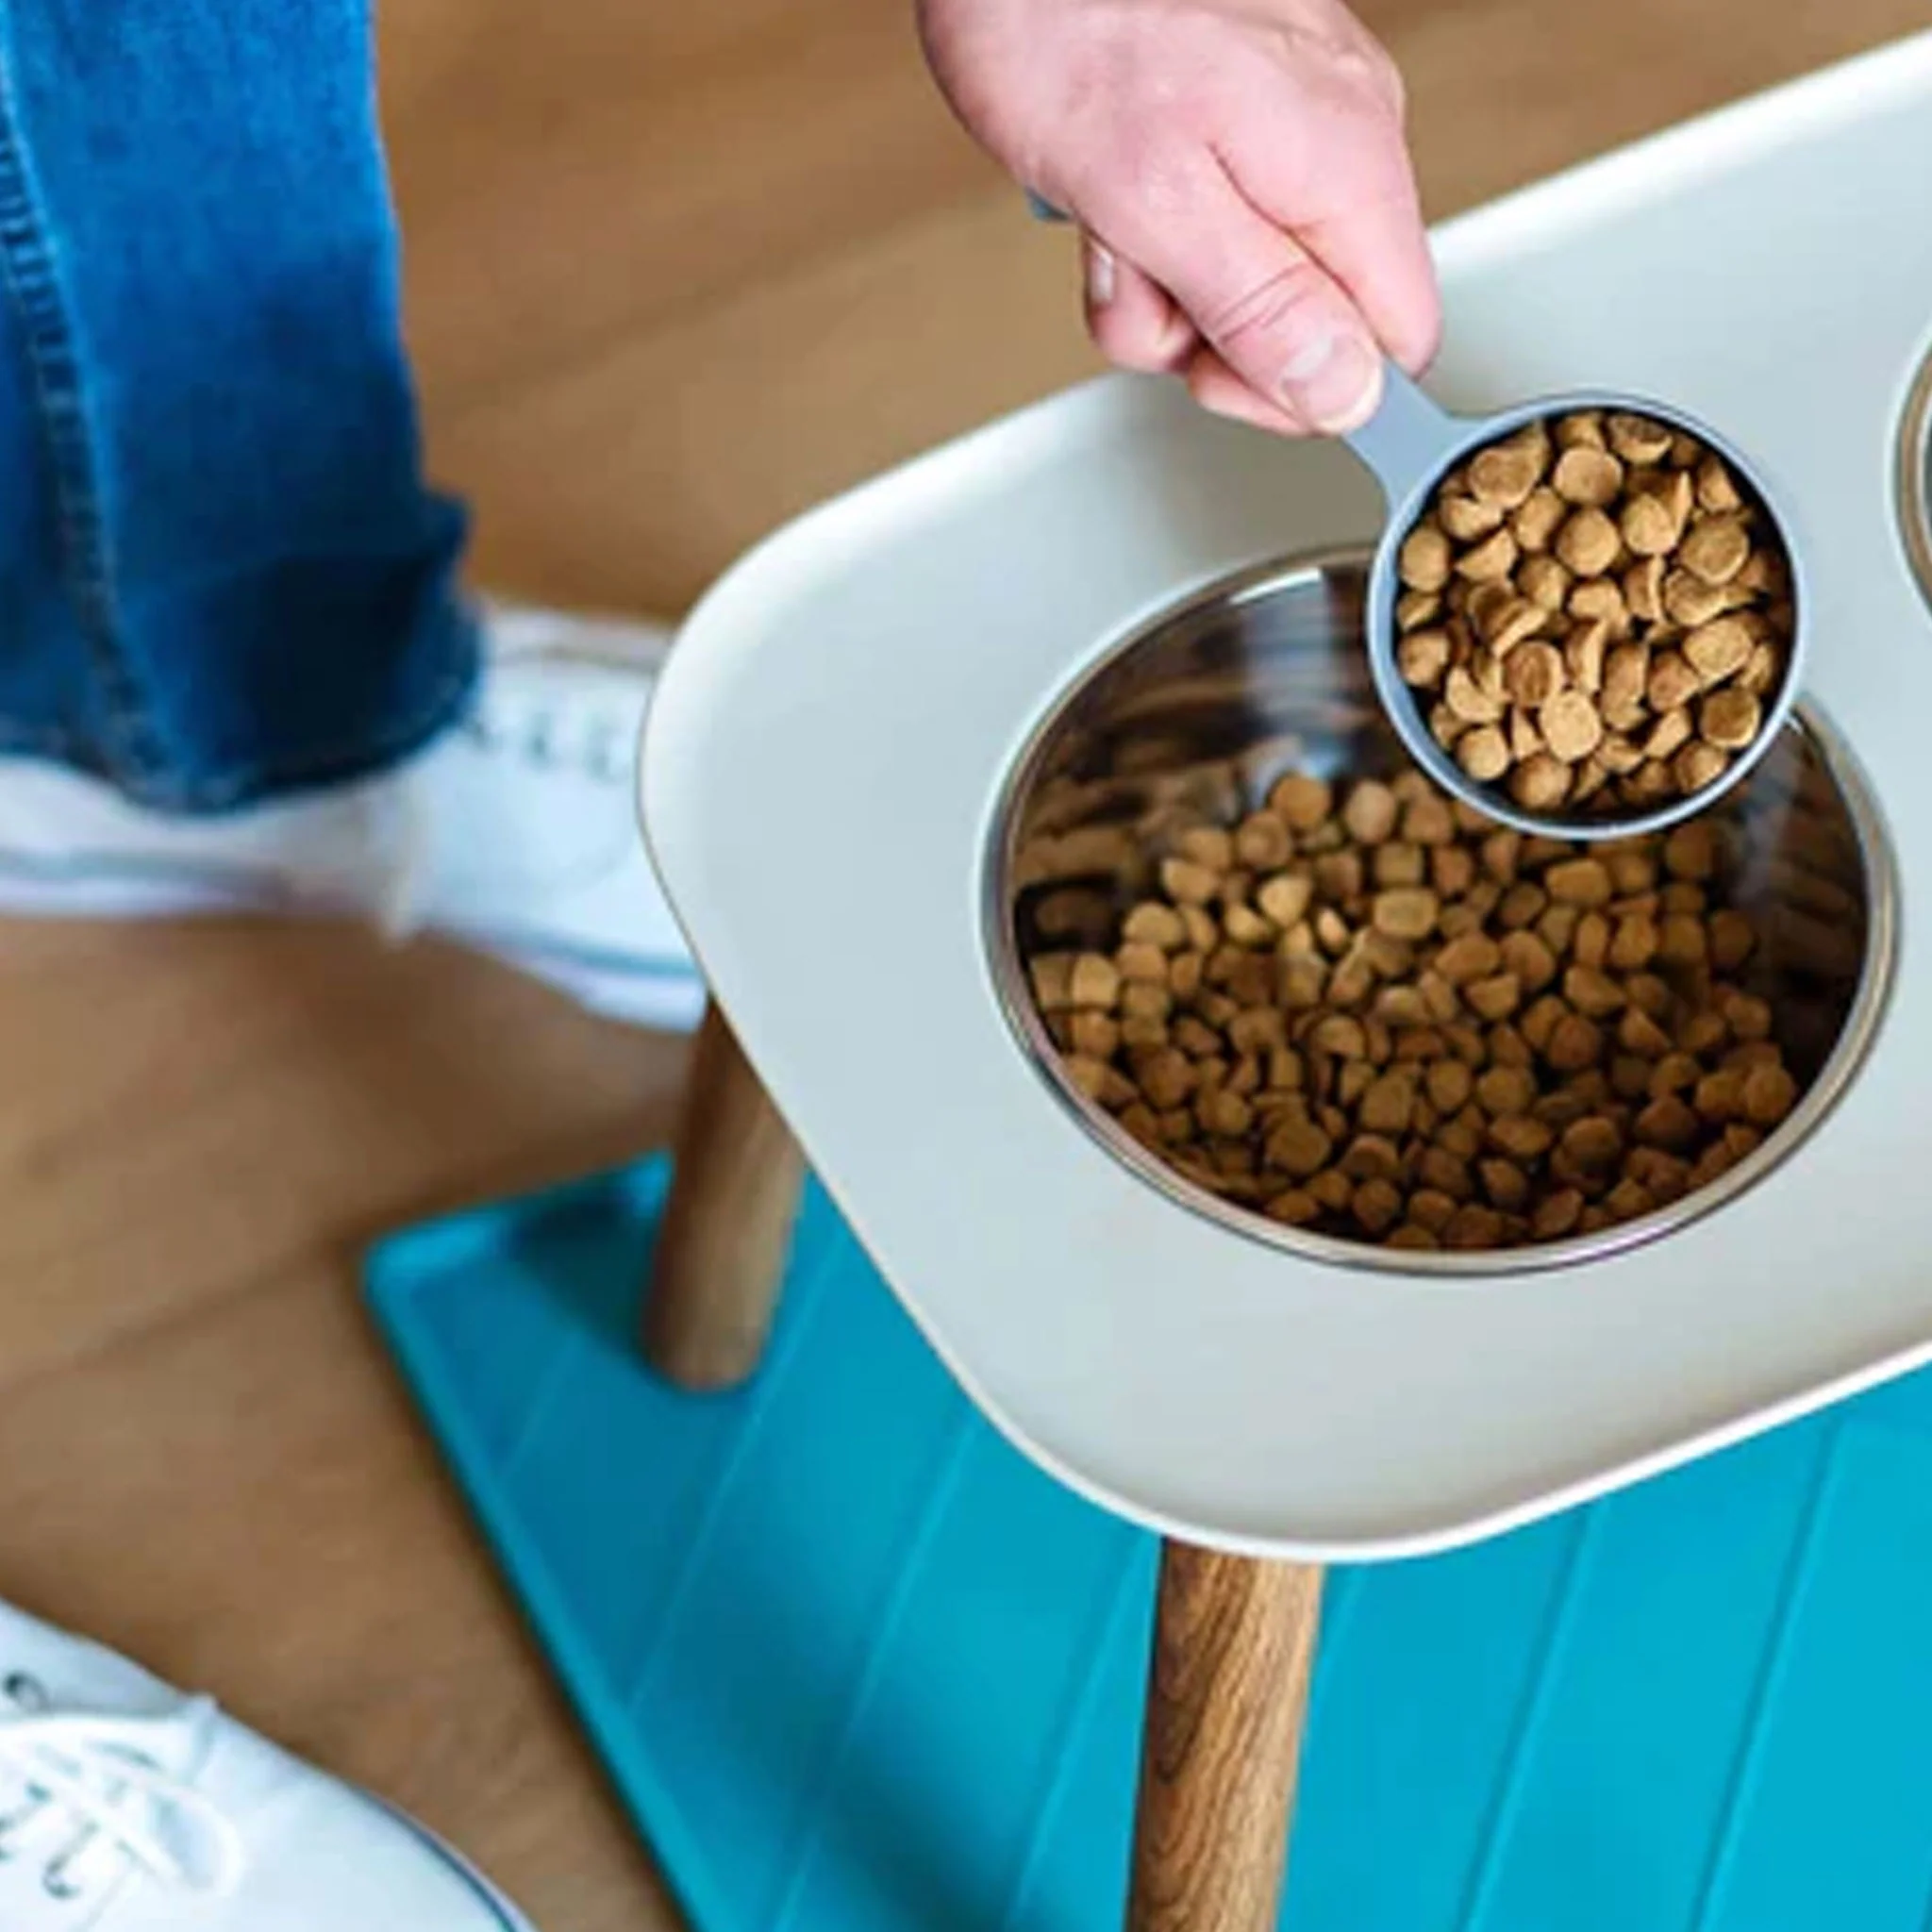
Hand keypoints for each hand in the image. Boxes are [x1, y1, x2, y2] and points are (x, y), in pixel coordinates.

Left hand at [916, 0, 1438, 434]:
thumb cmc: (1060, 23)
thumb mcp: (1154, 202)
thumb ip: (1259, 307)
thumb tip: (1344, 394)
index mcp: (1346, 167)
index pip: (1395, 341)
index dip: (1308, 391)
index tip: (1221, 379)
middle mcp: (1340, 140)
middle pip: (1311, 321)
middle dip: (1206, 336)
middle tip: (1139, 282)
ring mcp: (1290, 122)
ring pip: (1244, 281)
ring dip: (1155, 286)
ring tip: (1105, 219)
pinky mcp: (1235, 113)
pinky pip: (1209, 221)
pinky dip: (1145, 230)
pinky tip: (1104, 192)